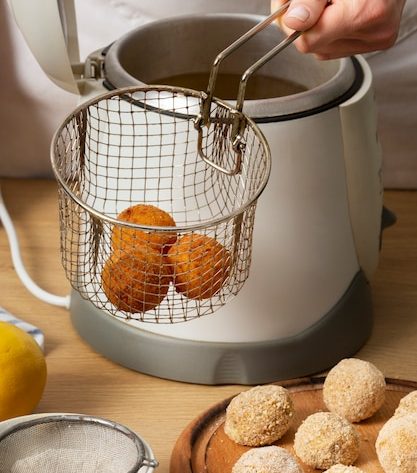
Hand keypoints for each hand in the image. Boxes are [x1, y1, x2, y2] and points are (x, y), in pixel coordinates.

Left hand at [271, 0, 405, 58]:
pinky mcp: (375, 44)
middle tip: (302, 0)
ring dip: (315, 28)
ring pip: (323, 50)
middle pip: (314, 47)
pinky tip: (336, 14)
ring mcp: (375, 41)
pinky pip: (337, 48)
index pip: (309, 40)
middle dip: (302, 24)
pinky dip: (329, 32)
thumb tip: (293, 22)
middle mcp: (374, 33)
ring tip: (324, 5)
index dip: (290, 22)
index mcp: (365, 13)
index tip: (285, 4)